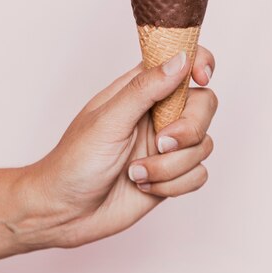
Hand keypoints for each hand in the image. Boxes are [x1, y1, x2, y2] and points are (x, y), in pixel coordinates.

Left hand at [17, 46, 217, 248]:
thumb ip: (145, 89)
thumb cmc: (75, 160)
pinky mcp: (172, 174)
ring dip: (171, 165)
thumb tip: (180, 60)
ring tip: (136, 172)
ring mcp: (166, 144)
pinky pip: (198, 174)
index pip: (180, 60)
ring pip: (203, 144)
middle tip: (161, 143)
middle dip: (189, 129)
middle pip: (205, 104)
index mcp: (139, 89)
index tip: (201, 78)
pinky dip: (173, 184)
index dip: (199, 62)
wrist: (66, 212)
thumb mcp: (108, 120)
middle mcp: (157, 112)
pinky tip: (144, 186)